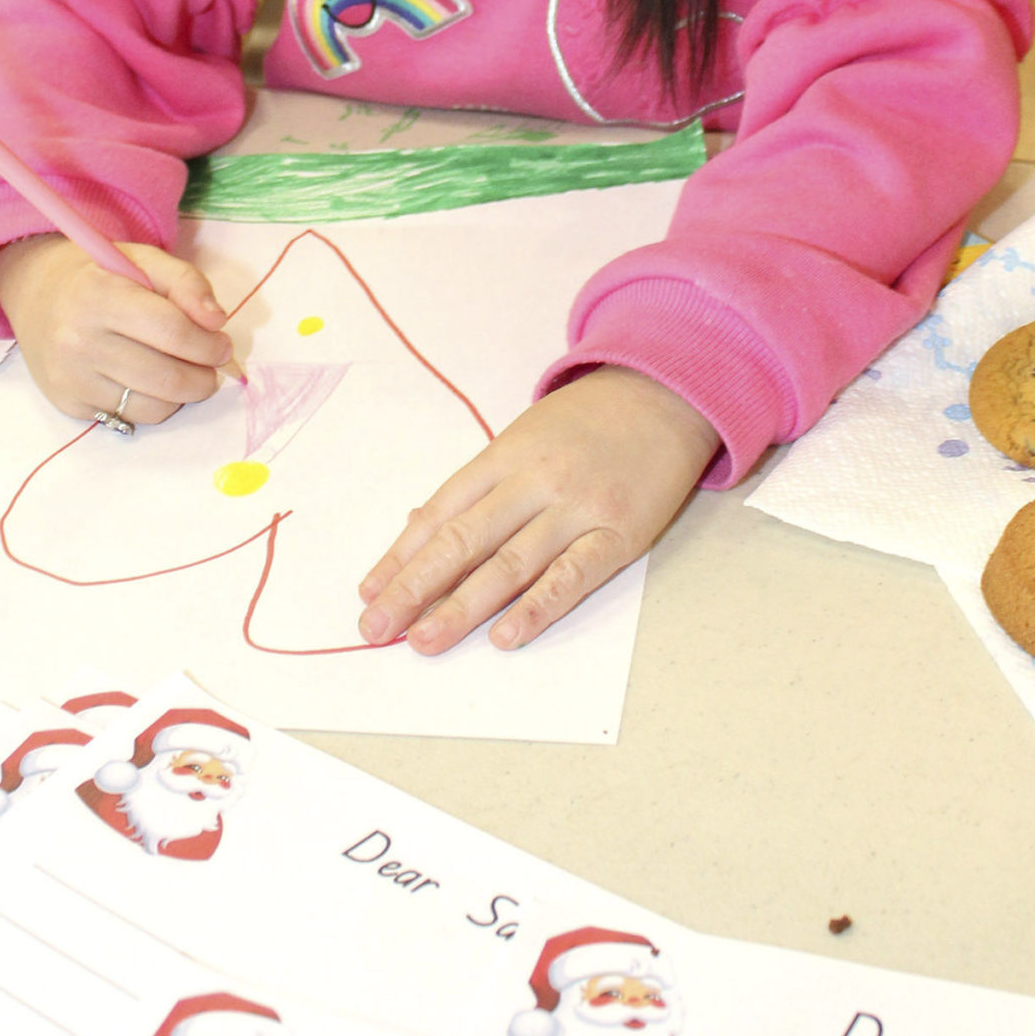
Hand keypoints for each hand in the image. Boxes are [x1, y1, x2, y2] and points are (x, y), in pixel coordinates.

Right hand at [0, 234, 232, 426]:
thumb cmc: (102, 276)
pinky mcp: (69, 404)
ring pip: (153, 406)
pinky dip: (153, 404)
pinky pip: (131, 417)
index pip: (172, 332)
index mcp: (99, 295)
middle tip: (212, 366)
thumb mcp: (145, 260)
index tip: (222, 345)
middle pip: (166, 378)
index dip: (209, 344)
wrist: (38, 294)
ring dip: (182, 395)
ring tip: (183, 372)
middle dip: (204, 377)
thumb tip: (216, 322)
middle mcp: (78, 340)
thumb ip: (187, 283)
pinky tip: (149, 381)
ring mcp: (71, 377)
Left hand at [356, 368, 719, 655]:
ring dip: (462, 607)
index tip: (370, 592)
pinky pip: (572, 576)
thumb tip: (418, 527)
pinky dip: (537, 608)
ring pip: (509, 564)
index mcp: (505, 454)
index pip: (441, 512)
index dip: (402, 555)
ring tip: (423, 641)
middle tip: (377, 627)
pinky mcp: (619, 533)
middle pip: (463, 540)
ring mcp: (577, 507)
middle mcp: (535, 480)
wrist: (664, 394)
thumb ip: (479, 484)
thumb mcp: (524, 436)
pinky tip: (505, 635)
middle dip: (415, 588)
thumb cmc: (586, 422)